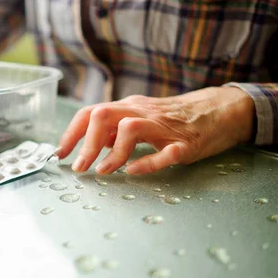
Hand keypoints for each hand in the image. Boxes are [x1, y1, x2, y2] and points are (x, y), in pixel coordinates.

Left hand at [57, 87, 254, 174]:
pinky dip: (148, 162)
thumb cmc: (173, 118)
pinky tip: (135, 171)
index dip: (72, 133)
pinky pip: (166, 152)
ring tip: (104, 171)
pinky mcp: (186, 143)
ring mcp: (164, 127)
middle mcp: (142, 112)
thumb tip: (90, 142)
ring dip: (113, 152)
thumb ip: (115, 127)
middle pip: (104, 115)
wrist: (217, 110)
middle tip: (80, 167)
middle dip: (86, 142)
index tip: (60, 154)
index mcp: (128, 107)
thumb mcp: (139, 117)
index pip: (91, 112)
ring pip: (130, 128)